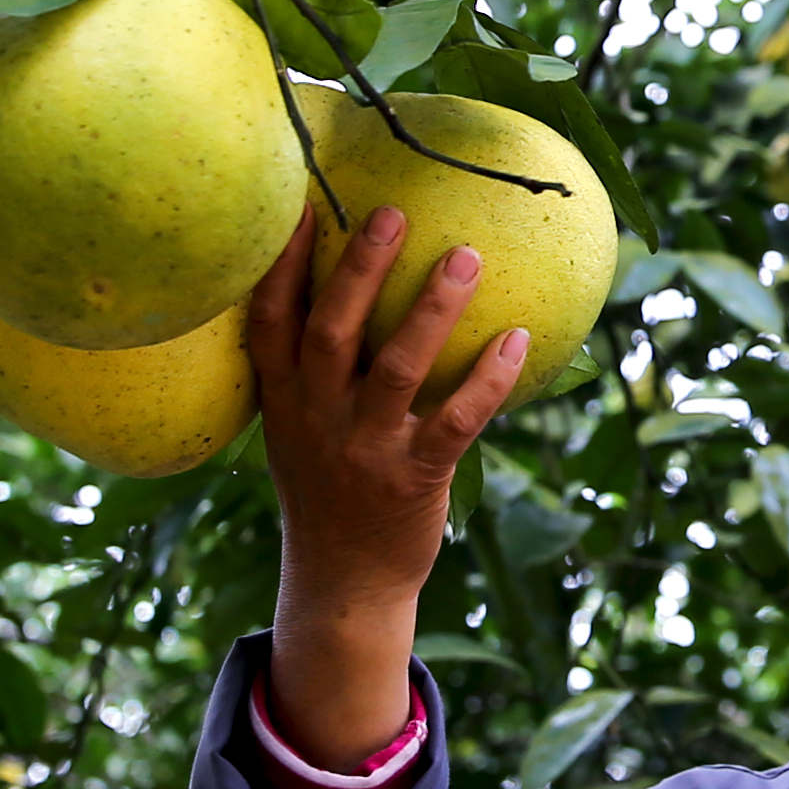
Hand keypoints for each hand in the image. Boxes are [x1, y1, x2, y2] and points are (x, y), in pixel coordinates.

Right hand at [248, 211, 530, 766]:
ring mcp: (364, 451)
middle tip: (394, 211)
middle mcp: (317, 419)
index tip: (304, 203)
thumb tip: (348, 276)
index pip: (271, 322)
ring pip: (398, 369)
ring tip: (467, 256)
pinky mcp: (414, 479)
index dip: (284, 264)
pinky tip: (517, 337)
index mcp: (283, 401)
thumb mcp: (299, 427)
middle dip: (361, 269)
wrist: (343, 584)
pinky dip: (487, 378)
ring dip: (433, 310)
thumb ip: (311, 367)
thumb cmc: (329, 487)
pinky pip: (456, 421)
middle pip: (332, 331)